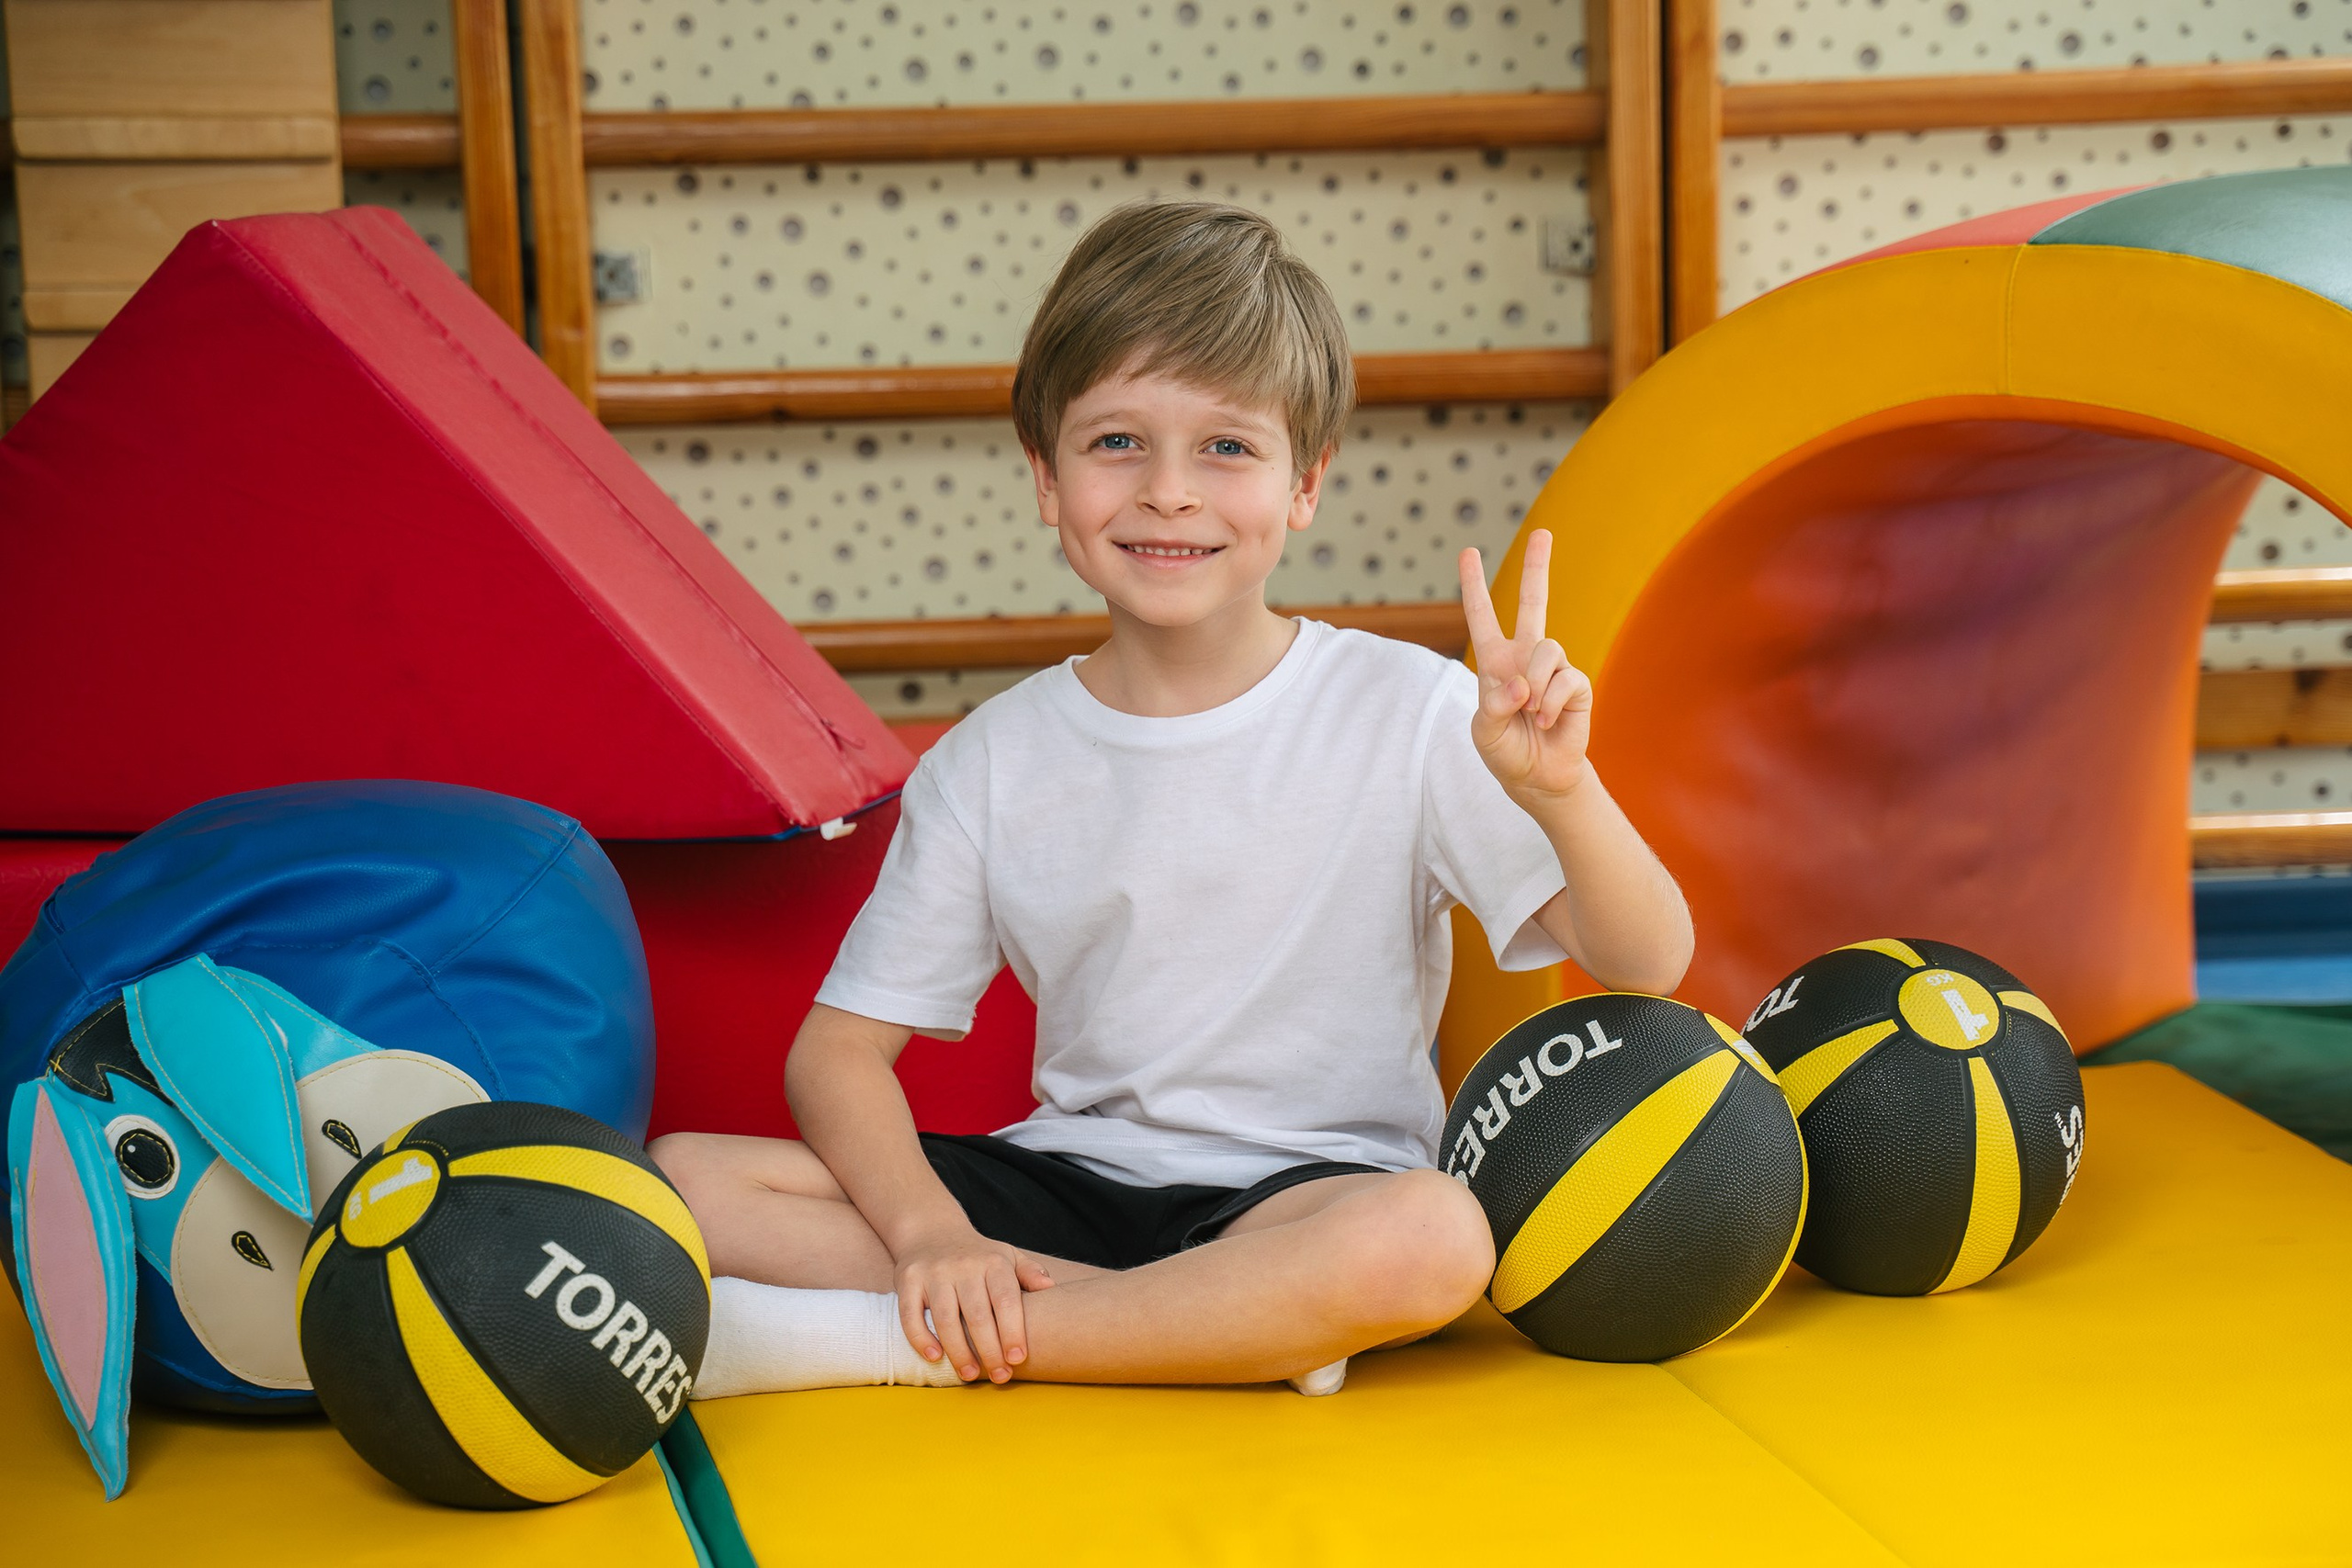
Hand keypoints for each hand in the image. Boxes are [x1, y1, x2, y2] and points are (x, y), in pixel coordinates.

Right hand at [892, 1223, 1056, 1383]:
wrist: (932, 1230)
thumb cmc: (978, 1255)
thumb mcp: (1007, 1256)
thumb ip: (1029, 1273)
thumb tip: (1051, 1288)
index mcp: (992, 1262)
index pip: (1005, 1299)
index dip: (1012, 1331)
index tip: (1018, 1358)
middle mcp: (963, 1266)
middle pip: (977, 1315)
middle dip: (990, 1351)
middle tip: (1000, 1377)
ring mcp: (934, 1273)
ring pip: (946, 1319)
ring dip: (959, 1352)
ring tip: (970, 1375)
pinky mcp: (908, 1280)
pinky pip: (910, 1315)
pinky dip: (921, 1338)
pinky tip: (934, 1357)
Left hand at [1459, 530, 1593, 798]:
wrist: (1537, 777)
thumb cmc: (1505, 751)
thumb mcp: (1484, 731)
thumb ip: (1493, 705)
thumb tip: (1521, 685)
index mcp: (1496, 662)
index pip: (1482, 617)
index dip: (1474, 585)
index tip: (1467, 552)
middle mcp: (1526, 658)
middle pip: (1534, 602)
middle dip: (1537, 566)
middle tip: (1543, 532)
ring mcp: (1553, 669)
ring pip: (1547, 649)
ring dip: (1535, 684)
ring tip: (1531, 713)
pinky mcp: (1576, 685)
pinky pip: (1565, 679)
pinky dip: (1551, 703)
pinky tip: (1547, 720)